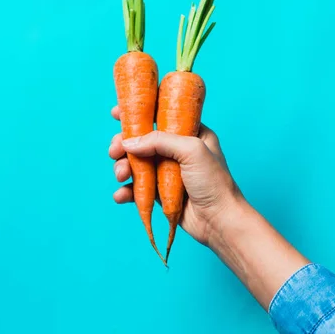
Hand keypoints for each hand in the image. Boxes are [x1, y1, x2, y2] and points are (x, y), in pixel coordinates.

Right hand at [108, 105, 241, 244]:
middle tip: (114, 151)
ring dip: (122, 167)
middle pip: (140, 141)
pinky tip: (121, 195)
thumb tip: (129, 143)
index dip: (137, 114)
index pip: (159, 116)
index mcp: (189, 133)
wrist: (219, 221)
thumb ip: (160, 140)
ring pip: (135, 164)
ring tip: (121, 175)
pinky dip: (126, 191)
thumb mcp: (191, 150)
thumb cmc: (214, 183)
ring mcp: (167, 172)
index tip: (116, 113)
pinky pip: (136, 188)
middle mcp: (177, 150)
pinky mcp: (159, 193)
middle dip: (123, 145)